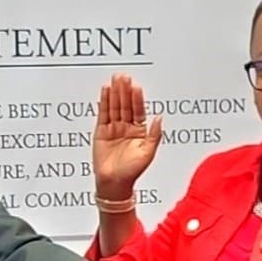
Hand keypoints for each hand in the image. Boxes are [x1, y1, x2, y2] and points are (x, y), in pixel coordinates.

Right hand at [92, 74, 161, 197]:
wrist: (114, 183)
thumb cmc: (132, 171)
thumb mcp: (148, 152)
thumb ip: (154, 134)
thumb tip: (160, 117)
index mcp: (140, 131)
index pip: (138, 110)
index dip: (137, 98)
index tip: (136, 86)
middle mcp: (127, 127)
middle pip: (125, 105)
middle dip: (125, 91)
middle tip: (124, 76)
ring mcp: (114, 128)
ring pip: (114, 107)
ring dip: (115, 93)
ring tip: (115, 79)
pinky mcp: (101, 132)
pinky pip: (103, 114)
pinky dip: (104, 102)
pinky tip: (105, 91)